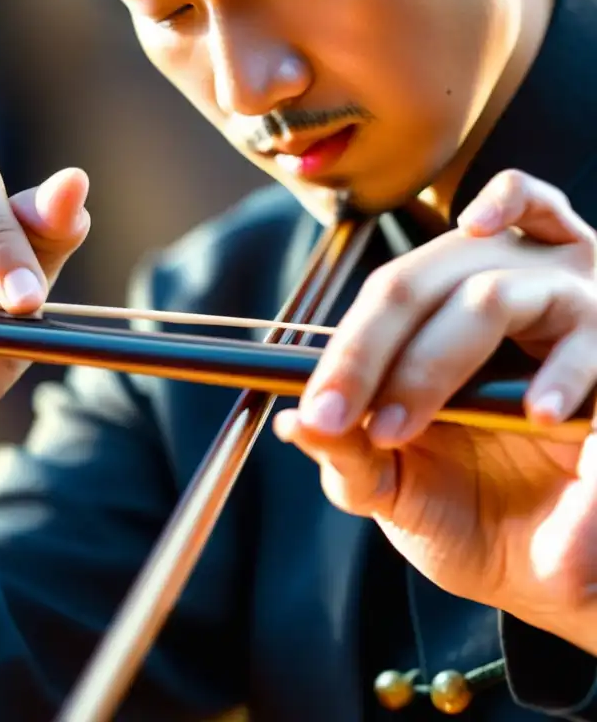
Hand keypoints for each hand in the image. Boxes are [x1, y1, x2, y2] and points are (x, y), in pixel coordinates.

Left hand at [273, 170, 596, 643]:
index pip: (382, 303)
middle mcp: (491, 310)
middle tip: (348, 424)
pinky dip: (567, 366)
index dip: (347, 354)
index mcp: (431, 332)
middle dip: (370, 351)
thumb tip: (293, 424)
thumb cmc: (465, 516)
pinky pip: (594, 344)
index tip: (320, 414)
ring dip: (437, 359)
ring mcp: (558, 323)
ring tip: (406, 430)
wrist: (544, 575)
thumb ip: (348, 458)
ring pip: (494, 294)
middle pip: (419, 284)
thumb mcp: (394, 491)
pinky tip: (543, 412)